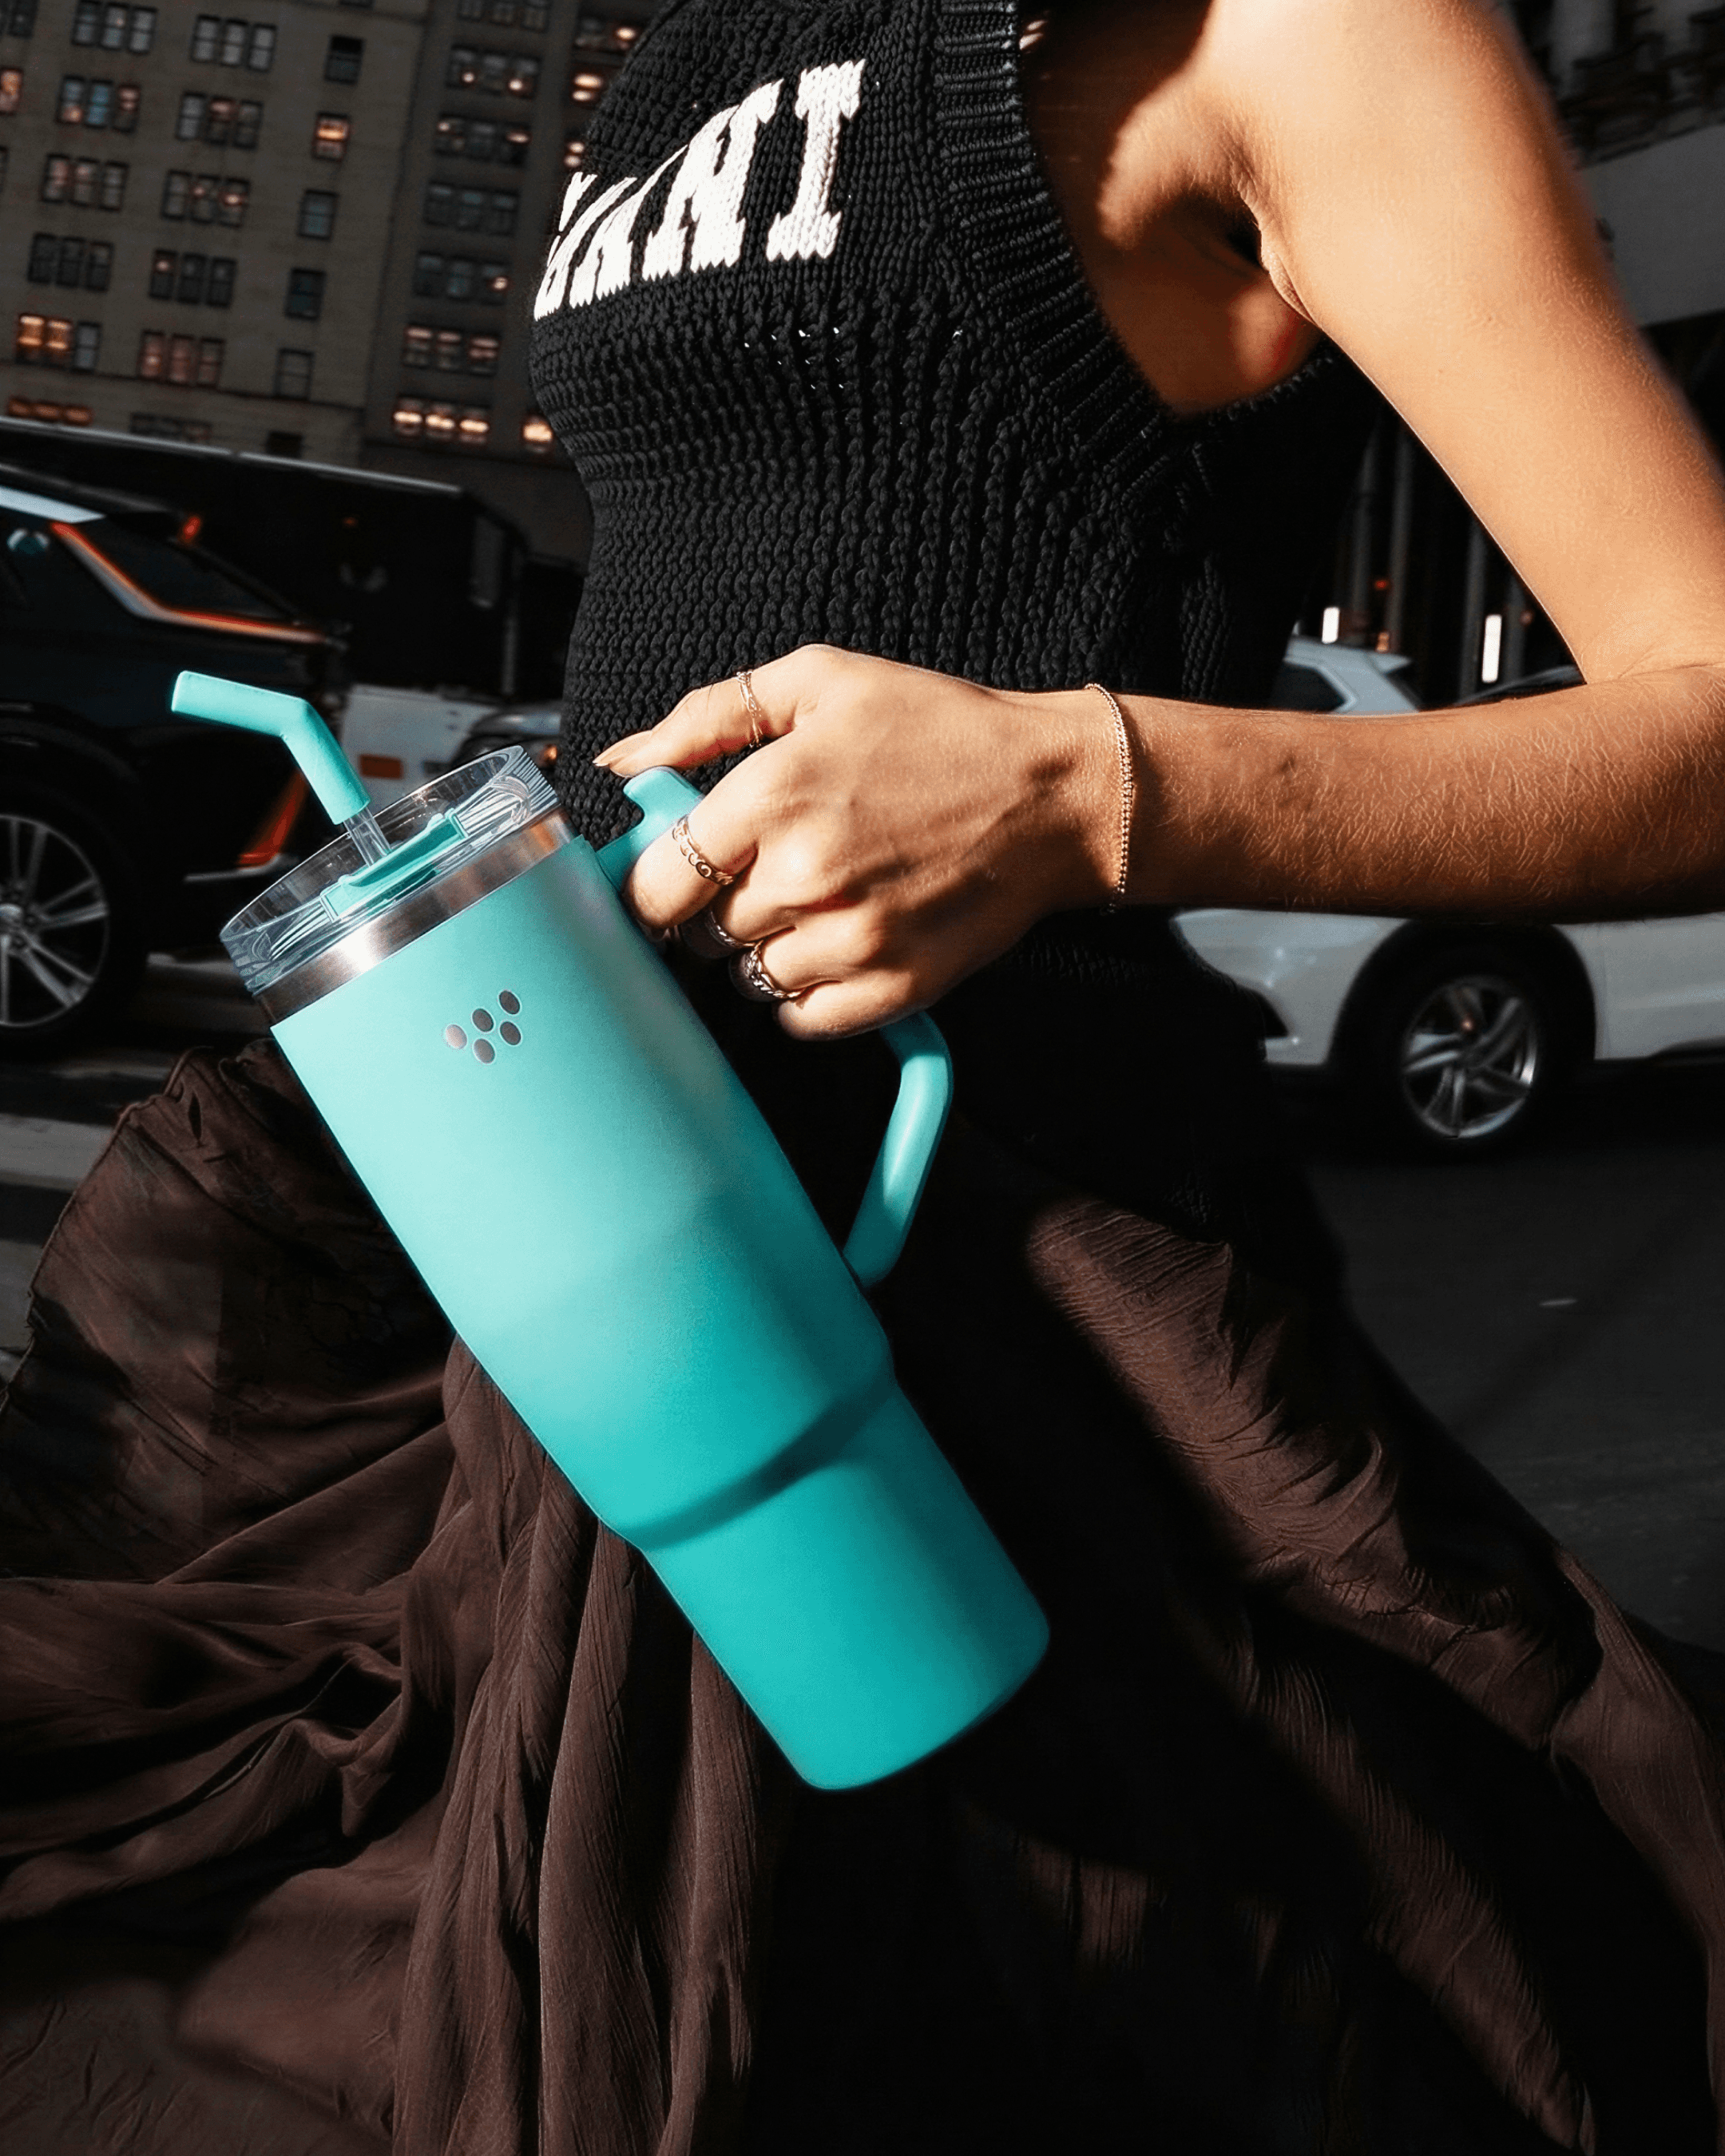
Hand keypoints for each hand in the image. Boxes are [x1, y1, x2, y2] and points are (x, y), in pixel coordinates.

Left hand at [596, 646, 1117, 1035]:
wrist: (1056, 794)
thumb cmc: (938, 729)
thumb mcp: (820, 682)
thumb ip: (706, 718)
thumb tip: (624, 764)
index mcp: (772, 796)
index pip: (654, 883)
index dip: (651, 884)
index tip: (668, 875)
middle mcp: (804, 877)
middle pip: (699, 933)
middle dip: (715, 904)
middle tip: (767, 866)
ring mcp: (851, 941)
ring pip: (748, 977)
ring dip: (763, 947)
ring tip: (816, 897)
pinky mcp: (894, 989)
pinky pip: (802, 1020)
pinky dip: (807, 991)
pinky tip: (838, 941)